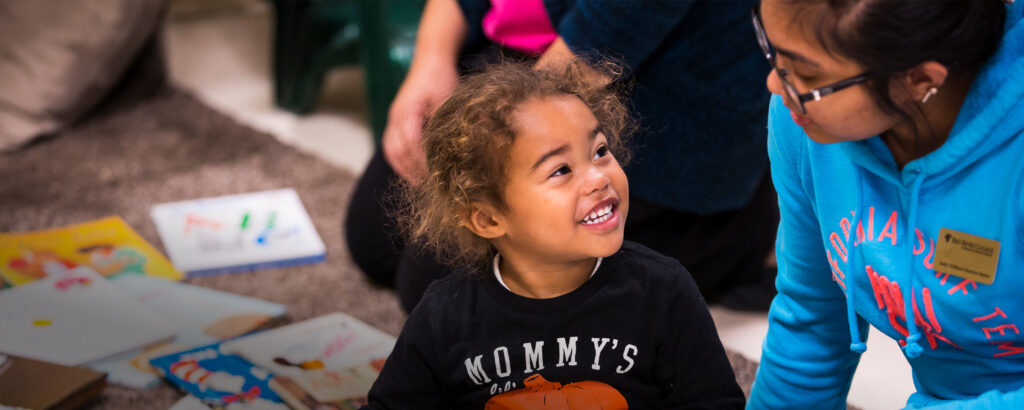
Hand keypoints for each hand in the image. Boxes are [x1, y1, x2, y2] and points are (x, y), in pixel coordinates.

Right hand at [381, 66, 457, 183]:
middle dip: (413, 170)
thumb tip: (453, 149)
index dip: (423, 161)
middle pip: (398, 150)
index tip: (437, 175)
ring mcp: (393, 119)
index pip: (411, 142)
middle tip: (431, 185)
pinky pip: (391, 146)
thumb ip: (446, 123)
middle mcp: (396, 117)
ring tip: (420, 184)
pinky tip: (412, 172)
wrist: (430, 60)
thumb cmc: (442, 78)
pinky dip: (399, 161)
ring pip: (391, 150)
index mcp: (408, 111)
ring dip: (405, 169)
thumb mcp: (448, 99)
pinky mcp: (395, 121)